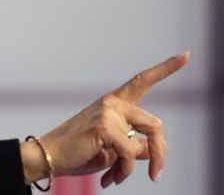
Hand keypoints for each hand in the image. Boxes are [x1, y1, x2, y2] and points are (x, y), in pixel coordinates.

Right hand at [21, 52, 189, 187]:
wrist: (48, 157)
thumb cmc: (78, 152)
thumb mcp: (112, 149)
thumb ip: (134, 145)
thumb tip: (153, 149)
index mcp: (113, 103)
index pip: (142, 81)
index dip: (166, 68)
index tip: (186, 55)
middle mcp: (112, 103)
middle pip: (155, 125)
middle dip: (161, 153)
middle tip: (155, 176)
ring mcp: (107, 113)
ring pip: (146, 142)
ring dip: (139, 166)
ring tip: (118, 178)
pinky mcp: (104, 127)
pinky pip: (129, 154)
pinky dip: (123, 171)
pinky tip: (108, 178)